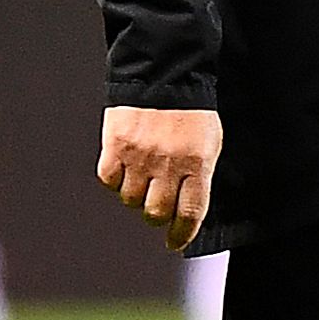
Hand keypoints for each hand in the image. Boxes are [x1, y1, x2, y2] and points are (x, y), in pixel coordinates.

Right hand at [98, 107, 224, 250]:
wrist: (164, 76)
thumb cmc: (191, 114)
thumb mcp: (209, 145)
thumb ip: (200, 177)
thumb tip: (188, 212)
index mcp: (197, 163)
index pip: (189, 213)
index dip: (182, 234)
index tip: (175, 242)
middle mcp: (168, 163)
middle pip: (156, 212)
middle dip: (158, 215)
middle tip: (158, 206)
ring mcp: (139, 156)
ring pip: (130, 200)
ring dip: (136, 195)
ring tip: (143, 177)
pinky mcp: (115, 146)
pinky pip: (109, 181)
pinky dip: (115, 180)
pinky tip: (125, 167)